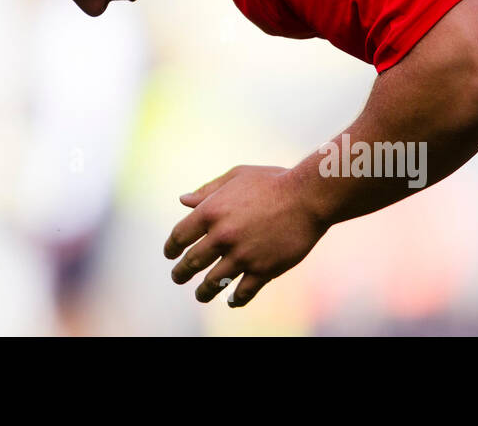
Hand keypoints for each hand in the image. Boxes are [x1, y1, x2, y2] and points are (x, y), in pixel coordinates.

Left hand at [164, 165, 328, 307]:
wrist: (308, 196)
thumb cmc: (272, 181)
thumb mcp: (236, 176)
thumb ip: (207, 190)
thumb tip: (183, 200)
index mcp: (211, 211)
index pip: (179, 236)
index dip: (171, 248)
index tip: (170, 254)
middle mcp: (222, 236)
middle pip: (192, 262)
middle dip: (180, 273)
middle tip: (177, 278)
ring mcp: (243, 255)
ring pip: (213, 283)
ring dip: (203, 292)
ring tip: (200, 295)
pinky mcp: (264, 270)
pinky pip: (244, 292)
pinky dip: (235, 299)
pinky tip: (232, 300)